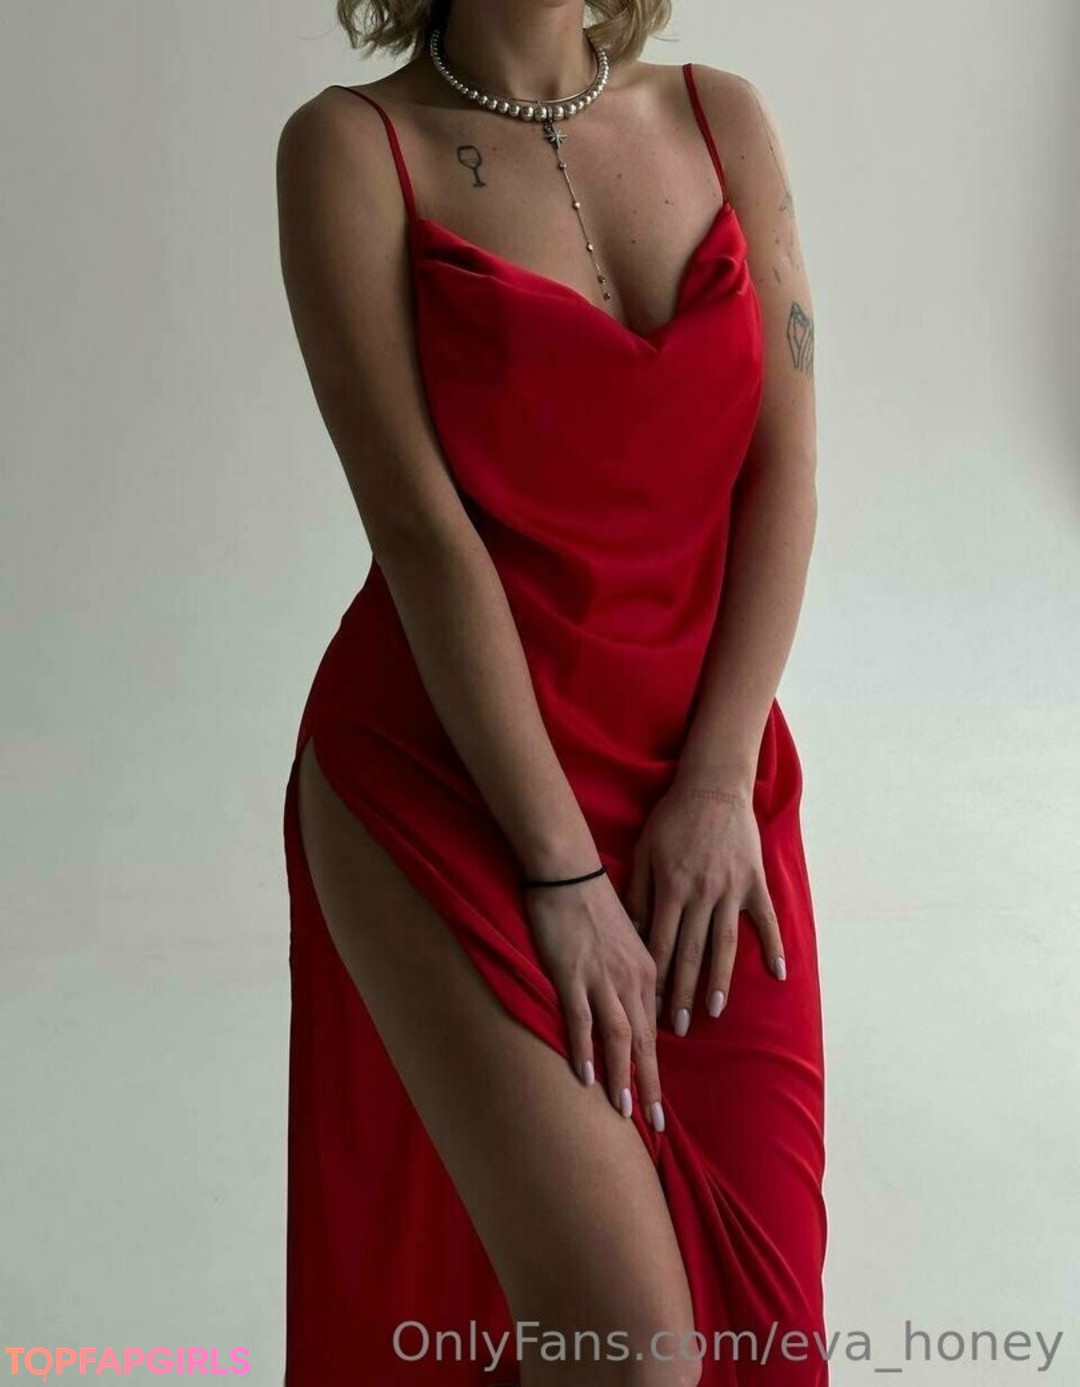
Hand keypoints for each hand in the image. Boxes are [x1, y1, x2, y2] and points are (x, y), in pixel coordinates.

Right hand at [523, 871, 664, 1130]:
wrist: (568, 870)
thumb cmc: (593, 902)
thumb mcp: (625, 939)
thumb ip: (632, 972)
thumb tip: (636, 1003)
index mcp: (647, 969)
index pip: (655, 1029)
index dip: (654, 1067)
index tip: (657, 1100)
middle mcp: (631, 978)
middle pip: (645, 1041)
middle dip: (650, 1085)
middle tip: (656, 1124)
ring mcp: (602, 977)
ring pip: (619, 1036)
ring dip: (622, 1077)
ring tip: (623, 1111)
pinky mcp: (572, 973)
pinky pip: (581, 1020)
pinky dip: (585, 1050)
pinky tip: (585, 1077)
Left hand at [624, 778, 785, 1033]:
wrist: (712, 787)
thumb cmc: (671, 819)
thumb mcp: (644, 852)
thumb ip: (638, 893)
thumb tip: (630, 934)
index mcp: (671, 888)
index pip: (660, 943)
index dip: (654, 977)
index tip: (648, 1006)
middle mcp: (701, 894)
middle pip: (690, 952)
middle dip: (683, 992)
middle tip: (679, 1026)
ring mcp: (731, 890)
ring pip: (724, 944)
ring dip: (718, 980)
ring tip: (713, 1011)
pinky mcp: (754, 882)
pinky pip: (766, 920)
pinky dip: (774, 946)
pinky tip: (777, 974)